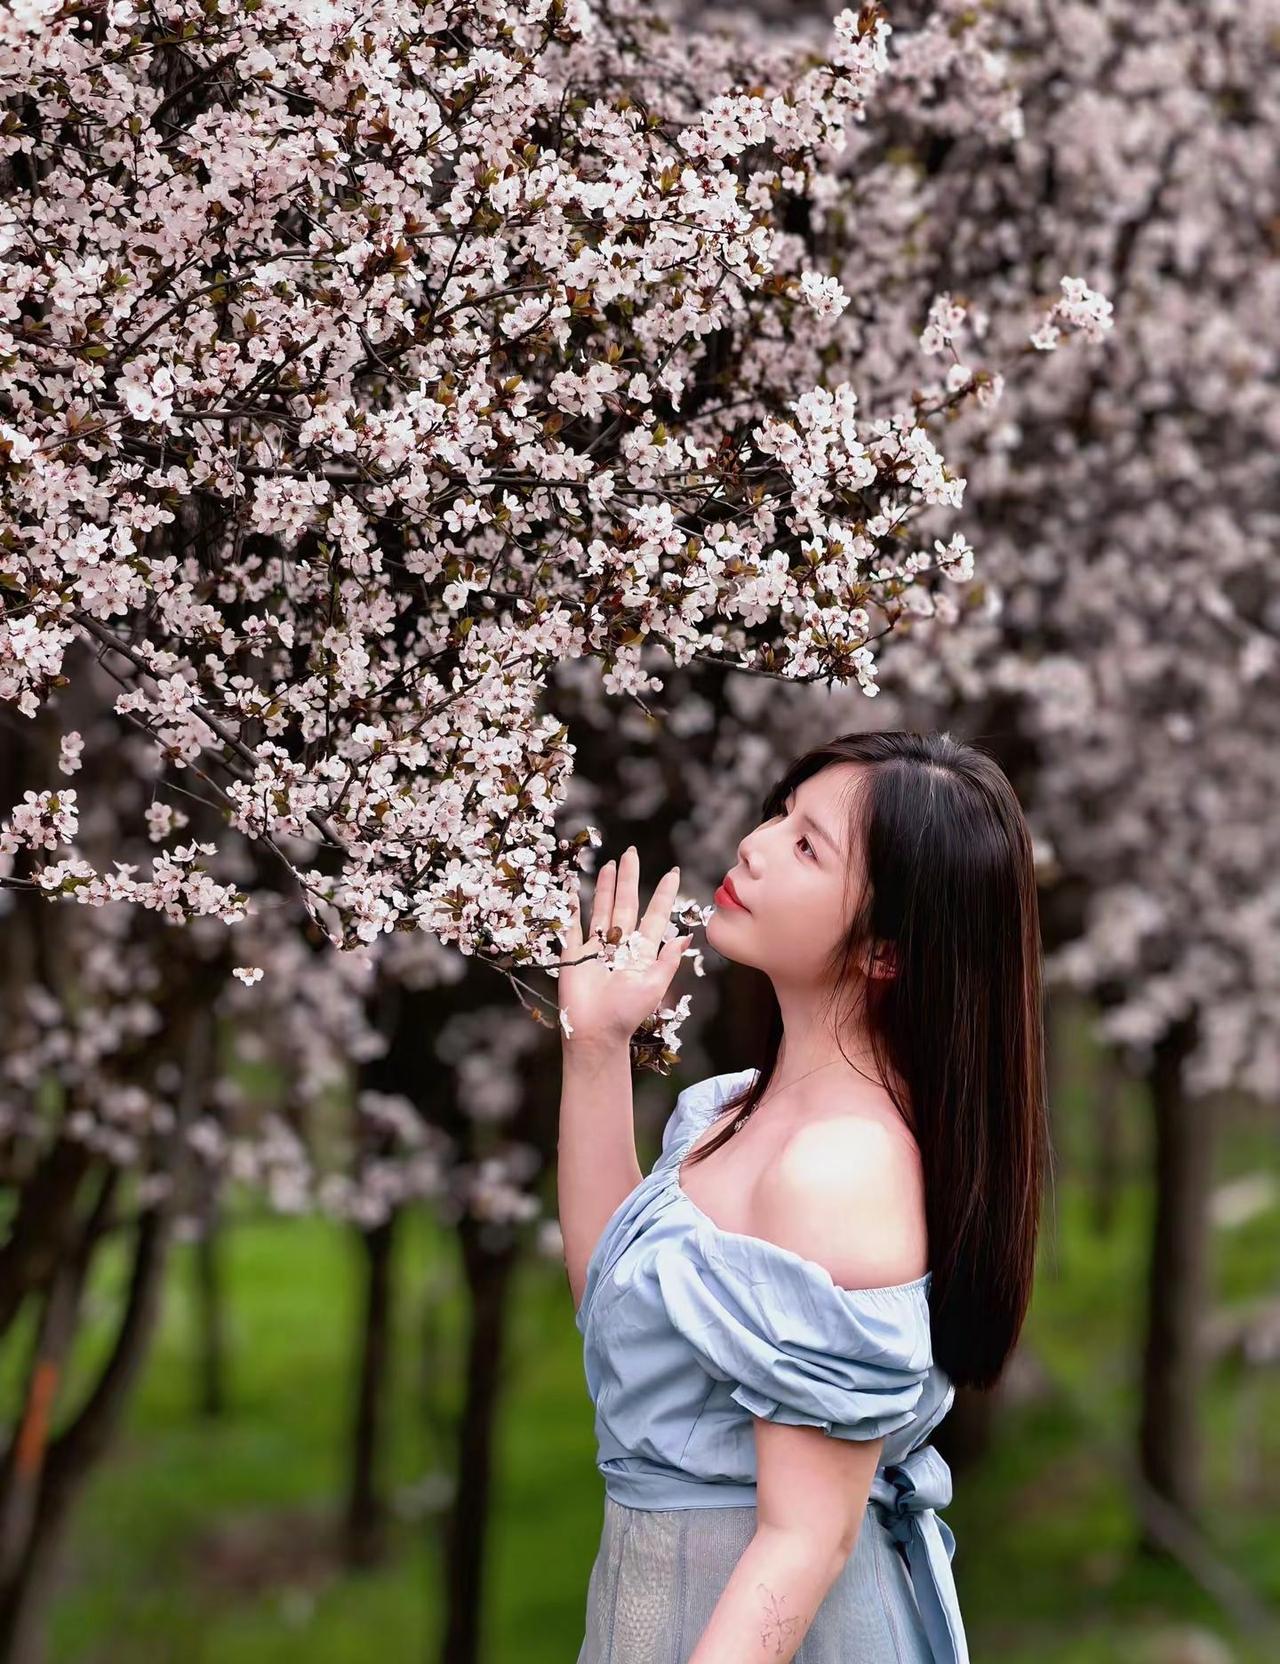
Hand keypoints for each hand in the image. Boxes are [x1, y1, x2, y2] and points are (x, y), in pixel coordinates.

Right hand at [556, 846, 691, 1046]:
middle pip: (625, 904)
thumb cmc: (627, 1013)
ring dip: (605, 887)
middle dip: (629, 879)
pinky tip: (573, 890)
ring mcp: (596, 948)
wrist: (596, 1032)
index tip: (672, 873)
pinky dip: (571, 908)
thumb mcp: (655, 986)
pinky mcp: (574, 954)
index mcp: (642, 952)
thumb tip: (688, 934)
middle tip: (631, 853)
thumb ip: (669, 960)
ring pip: (602, 910)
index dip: (662, 895)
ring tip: (610, 864)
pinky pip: (572, 926)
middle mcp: (620, 946)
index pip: (654, 916)